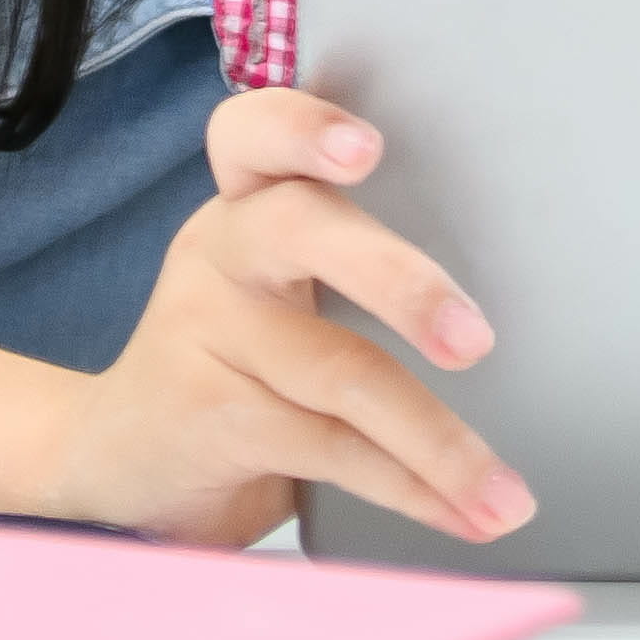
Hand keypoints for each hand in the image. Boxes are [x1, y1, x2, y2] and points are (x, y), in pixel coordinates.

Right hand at [45, 90, 535, 550]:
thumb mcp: (275, 290)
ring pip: (339, 373)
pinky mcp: (208, 415)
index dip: (305, 127)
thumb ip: (355, 264)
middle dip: (399, 282)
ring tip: (505, 494)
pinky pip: (328, 448)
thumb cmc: (236, 360)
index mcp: (246, 203)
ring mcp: (205, 331)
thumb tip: (527, 309)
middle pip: (303, 232)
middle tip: (475, 341)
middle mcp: (222, 250)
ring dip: (438, 442)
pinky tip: (459, 512)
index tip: (365, 149)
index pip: (255, 133)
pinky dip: (409, 487)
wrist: (112, 452)